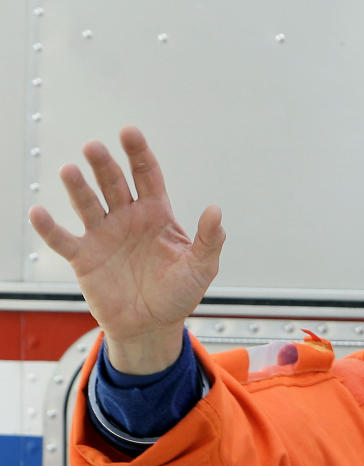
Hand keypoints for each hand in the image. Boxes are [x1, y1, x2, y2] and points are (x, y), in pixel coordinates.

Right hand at [29, 126, 224, 372]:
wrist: (153, 326)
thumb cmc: (178, 294)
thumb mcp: (201, 267)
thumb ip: (210, 239)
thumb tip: (215, 211)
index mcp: (156, 214)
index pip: (147, 175)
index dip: (139, 153)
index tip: (129, 133)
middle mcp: (127, 218)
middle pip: (114, 183)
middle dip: (104, 165)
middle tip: (95, 148)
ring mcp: (104, 235)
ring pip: (88, 204)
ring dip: (78, 188)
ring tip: (70, 171)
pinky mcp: (85, 257)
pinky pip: (64, 240)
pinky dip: (50, 228)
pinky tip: (39, 213)